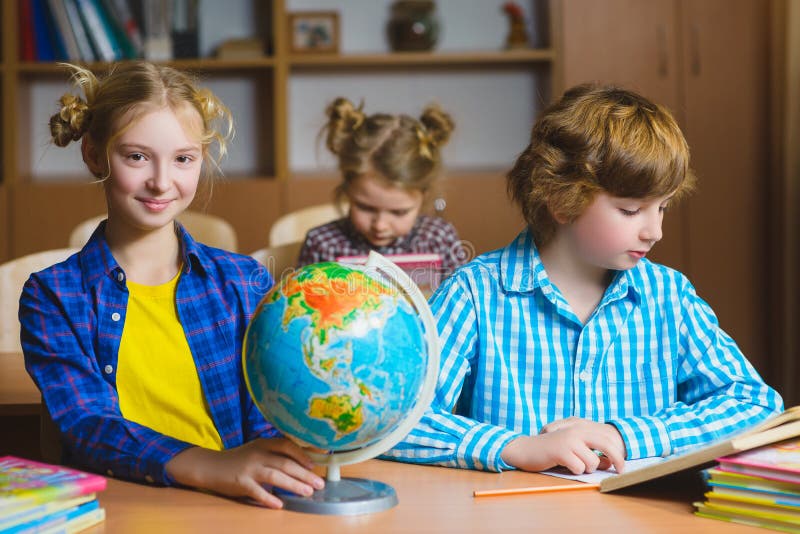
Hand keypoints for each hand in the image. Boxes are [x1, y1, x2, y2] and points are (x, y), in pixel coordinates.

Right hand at [166, 437, 324, 508]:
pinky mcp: (240, 482)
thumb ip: (276, 454)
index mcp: (264, 444)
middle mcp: (258, 454)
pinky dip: (268, 498)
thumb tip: (303, 463)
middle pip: (285, 463)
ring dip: (293, 484)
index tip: (314, 465)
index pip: (287, 445)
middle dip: (304, 474)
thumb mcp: (258, 451)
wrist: (211, 466)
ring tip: (307, 492)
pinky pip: (257, 492)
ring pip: (275, 476)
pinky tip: (279, 504)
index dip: (302, 455)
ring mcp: (249, 468)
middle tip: (318, 484)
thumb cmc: (240, 460)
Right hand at [501, 419, 625, 474]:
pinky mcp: (561, 451)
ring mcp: (569, 440)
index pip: (608, 437)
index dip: (618, 453)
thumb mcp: (574, 450)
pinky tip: (563, 465)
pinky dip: (574, 471)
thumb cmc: (551, 451)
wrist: (526, 449)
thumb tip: (609, 463)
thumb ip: (591, 454)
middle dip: (617, 460)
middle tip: (620, 472)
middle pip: (606, 445)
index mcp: (581, 427)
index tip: (622, 466)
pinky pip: (579, 468)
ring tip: (572, 464)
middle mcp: (577, 430)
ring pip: (592, 462)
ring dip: (585, 469)